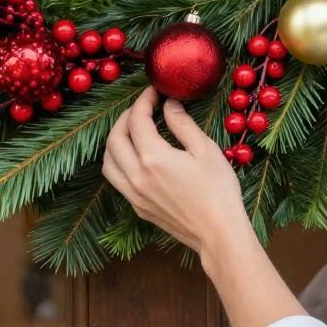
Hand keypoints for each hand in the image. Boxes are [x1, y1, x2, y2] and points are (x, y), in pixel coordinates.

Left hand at [102, 87, 249, 259]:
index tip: (154, 92)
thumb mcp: (205, 150)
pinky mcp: (138, 207)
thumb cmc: (218, 191)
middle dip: (125, 117)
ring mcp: (133, 194)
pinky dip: (119, 162)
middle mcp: (136, 176)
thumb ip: (182, 124)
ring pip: (108, 161)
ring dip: (115, 141)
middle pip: (115, 138)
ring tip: (132, 131)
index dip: (143, 101)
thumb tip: (169, 104)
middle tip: (142, 108)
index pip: (137, 120)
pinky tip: (135, 158)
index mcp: (152, 158)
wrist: (218, 234)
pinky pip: (117, 180)